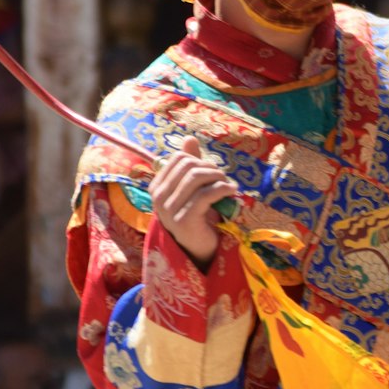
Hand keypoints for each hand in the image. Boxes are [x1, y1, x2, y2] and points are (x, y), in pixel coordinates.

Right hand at [150, 137, 236, 267]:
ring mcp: (169, 209)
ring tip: (228, 186)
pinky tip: (231, 191)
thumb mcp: (193, 189)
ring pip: (196, 177)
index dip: (200, 161)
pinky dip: (222, 189)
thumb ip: (190, 166)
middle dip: (210, 168)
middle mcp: (158, 197)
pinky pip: (205, 195)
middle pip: (188, 165)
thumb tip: (189, 138)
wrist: (200, 250)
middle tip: (223, 180)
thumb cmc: (198, 218)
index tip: (212, 174)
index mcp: (157, 187)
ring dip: (217, 178)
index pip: (179, 159)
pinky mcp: (184, 220)